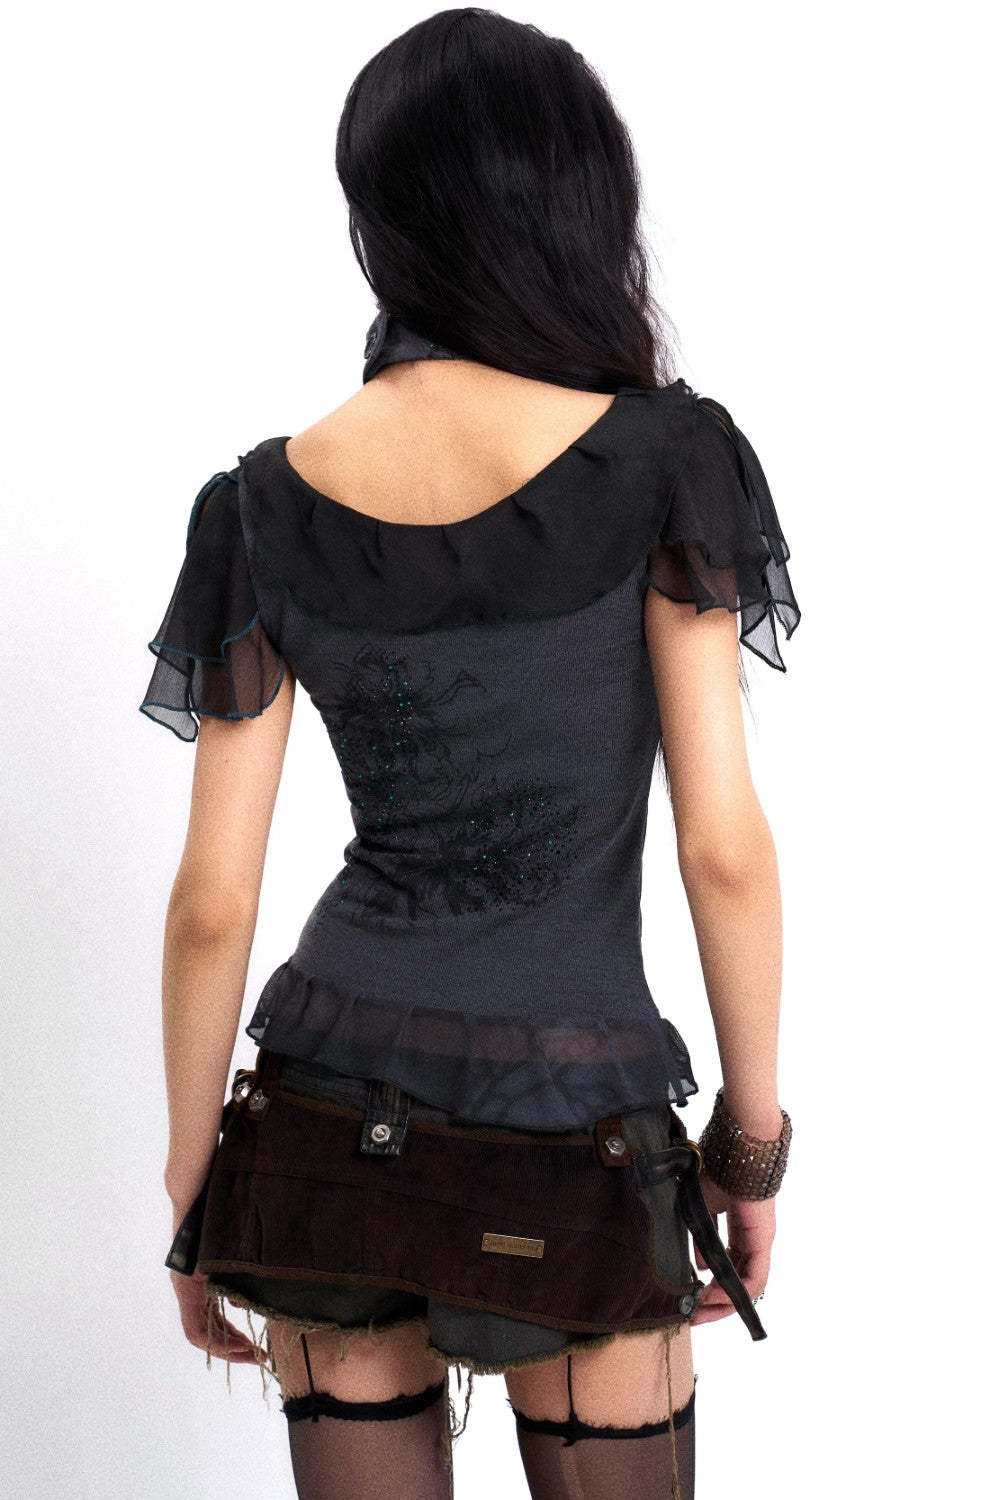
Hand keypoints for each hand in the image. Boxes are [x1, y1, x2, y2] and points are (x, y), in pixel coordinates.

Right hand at [167, 1191, 266, 1366]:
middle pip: (205, 1330)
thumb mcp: (220, 1250)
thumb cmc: (208, 1215)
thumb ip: (228, 1278)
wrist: (197, 1185)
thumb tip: (240, 1307)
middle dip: (231, 1346)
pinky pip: (213, 1303)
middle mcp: (187, 1287)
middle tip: (260, 1355)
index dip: (223, 1348)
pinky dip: (229, 1314)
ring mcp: (194, 1280)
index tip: (249, 1352)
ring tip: (257, 1343)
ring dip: (231, 1333)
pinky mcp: (202, 1271)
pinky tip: (250, 1312)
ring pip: (209, 1318)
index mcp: (187, 1286)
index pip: (199, 1333)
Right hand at [689, 1174, 774, 1325]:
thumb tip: (702, 1267)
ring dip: (724, 1303)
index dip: (711, 1284)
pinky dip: (735, 1293)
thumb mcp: (701, 1208)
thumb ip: (703, 1238)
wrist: (738, 1149)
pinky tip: (712, 1296)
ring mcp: (759, 1242)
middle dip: (715, 1302)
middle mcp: (752, 1240)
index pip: (728, 1265)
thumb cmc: (718, 1169)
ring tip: (700, 1311)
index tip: (690, 1298)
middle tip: (693, 1315)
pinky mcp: (763, 1242)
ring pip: (747, 1286)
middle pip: (738, 1281)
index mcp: (739, 1229)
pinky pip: (754, 1279)